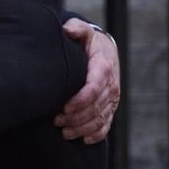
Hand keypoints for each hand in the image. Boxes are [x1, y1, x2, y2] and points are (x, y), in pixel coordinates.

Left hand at [55, 19, 120, 144]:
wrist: (104, 52)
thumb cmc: (89, 43)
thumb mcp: (84, 31)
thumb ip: (77, 28)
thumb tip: (68, 29)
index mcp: (104, 67)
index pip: (94, 88)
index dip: (80, 100)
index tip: (63, 107)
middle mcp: (111, 85)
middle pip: (96, 107)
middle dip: (76, 117)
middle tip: (56, 121)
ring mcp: (112, 99)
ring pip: (100, 119)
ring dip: (82, 128)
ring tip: (64, 132)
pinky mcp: (111, 108)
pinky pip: (106, 125)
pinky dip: (96, 135)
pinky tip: (82, 140)